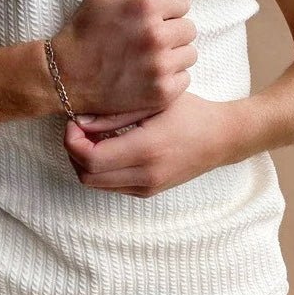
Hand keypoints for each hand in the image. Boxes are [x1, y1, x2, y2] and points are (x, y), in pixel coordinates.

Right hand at [49, 0, 197, 116]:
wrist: (63, 76)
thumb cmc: (84, 30)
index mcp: (146, 6)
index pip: (183, 2)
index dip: (164, 10)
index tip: (144, 20)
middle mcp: (156, 36)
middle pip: (189, 29)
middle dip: (170, 32)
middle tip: (143, 40)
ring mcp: (159, 67)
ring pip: (189, 54)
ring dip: (172, 56)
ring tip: (146, 58)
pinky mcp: (160, 93)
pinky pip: (184, 80)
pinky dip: (170, 79)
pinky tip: (147, 76)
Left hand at [62, 92, 258, 197]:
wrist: (221, 138)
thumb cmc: (190, 111)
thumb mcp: (153, 102)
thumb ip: (115, 114)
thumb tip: (78, 122)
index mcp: (146, 149)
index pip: (90, 159)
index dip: (72, 142)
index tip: (74, 122)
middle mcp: (146, 175)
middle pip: (87, 176)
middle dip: (74, 152)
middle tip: (78, 129)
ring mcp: (147, 187)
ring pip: (96, 185)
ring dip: (85, 162)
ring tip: (92, 137)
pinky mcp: (149, 192)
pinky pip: (111, 186)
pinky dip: (101, 170)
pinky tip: (108, 147)